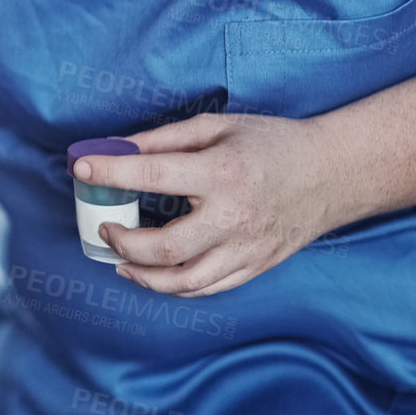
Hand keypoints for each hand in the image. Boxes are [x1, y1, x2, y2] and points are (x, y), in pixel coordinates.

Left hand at [73, 113, 352, 297]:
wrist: (333, 173)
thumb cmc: (272, 143)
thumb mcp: (219, 126)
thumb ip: (165, 139)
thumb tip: (117, 148)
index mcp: (223, 173)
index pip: (152, 176)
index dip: (110, 172)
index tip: (82, 168)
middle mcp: (234, 218)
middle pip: (163, 246)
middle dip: (122, 240)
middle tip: (104, 226)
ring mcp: (247, 249)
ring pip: (183, 281)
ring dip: (142, 274)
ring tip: (120, 257)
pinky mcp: (256, 266)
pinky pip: (207, 288)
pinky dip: (174, 286)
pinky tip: (154, 273)